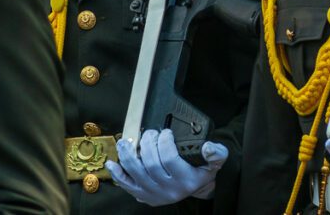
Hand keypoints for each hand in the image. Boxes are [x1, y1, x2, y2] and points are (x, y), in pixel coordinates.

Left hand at [107, 129, 227, 205]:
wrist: (195, 190)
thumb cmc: (202, 172)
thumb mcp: (216, 163)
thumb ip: (216, 153)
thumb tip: (208, 146)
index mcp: (186, 180)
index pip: (169, 159)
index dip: (164, 142)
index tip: (166, 132)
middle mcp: (169, 189)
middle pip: (150, 164)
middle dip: (146, 144)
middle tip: (149, 133)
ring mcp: (154, 194)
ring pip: (136, 173)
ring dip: (127, 156)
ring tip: (125, 142)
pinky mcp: (143, 196)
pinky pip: (127, 185)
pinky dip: (117, 174)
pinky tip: (113, 163)